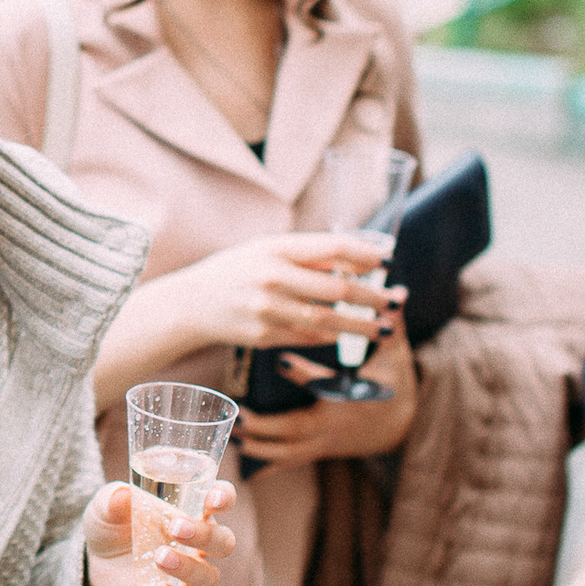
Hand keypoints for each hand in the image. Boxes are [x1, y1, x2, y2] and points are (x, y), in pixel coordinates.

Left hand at [81, 479, 235, 585]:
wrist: (92, 560)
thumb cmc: (110, 524)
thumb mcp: (105, 507)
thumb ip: (113, 499)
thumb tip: (121, 495)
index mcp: (189, 509)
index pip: (221, 500)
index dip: (224, 498)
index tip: (212, 500)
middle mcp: (196, 543)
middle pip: (223, 541)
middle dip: (205, 535)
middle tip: (175, 529)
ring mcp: (188, 574)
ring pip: (209, 576)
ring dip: (188, 567)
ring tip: (159, 558)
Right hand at [156, 233, 405, 352]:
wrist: (190, 304)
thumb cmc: (235, 271)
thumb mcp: (265, 250)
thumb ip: (307, 256)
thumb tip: (359, 262)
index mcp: (275, 248)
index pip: (332, 247)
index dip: (365, 254)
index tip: (387, 261)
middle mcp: (272, 277)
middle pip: (337, 287)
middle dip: (372, 296)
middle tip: (394, 301)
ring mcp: (267, 309)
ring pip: (327, 320)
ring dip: (360, 326)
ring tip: (383, 328)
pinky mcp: (263, 336)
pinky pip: (307, 338)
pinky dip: (329, 338)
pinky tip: (343, 336)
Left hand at [236, 318, 418, 468]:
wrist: (404, 424)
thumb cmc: (393, 383)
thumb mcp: (394, 354)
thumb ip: (391, 325)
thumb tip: (397, 293)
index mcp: (349, 398)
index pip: (325, 385)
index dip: (304, 373)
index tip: (281, 360)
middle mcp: (333, 425)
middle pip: (297, 430)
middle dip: (266, 426)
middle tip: (238, 415)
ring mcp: (324, 442)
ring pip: (289, 453)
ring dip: (259, 447)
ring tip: (232, 434)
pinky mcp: (318, 449)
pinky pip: (289, 461)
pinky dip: (267, 463)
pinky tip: (242, 458)